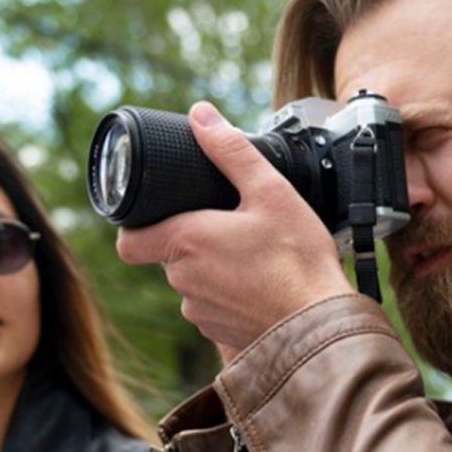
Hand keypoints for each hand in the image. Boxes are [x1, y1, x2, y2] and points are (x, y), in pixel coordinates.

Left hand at [116, 101, 352, 352]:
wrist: (321, 326)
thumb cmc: (298, 261)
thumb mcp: (270, 191)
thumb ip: (230, 150)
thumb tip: (200, 116)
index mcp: (186, 242)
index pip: (129, 241)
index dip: (136, 227)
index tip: (158, 216)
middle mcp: (184, 282)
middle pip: (169, 257)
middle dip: (193, 242)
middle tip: (232, 228)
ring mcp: (200, 314)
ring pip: (193, 284)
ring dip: (213, 270)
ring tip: (253, 259)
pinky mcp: (219, 335)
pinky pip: (214, 308)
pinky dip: (230, 296)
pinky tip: (261, 287)